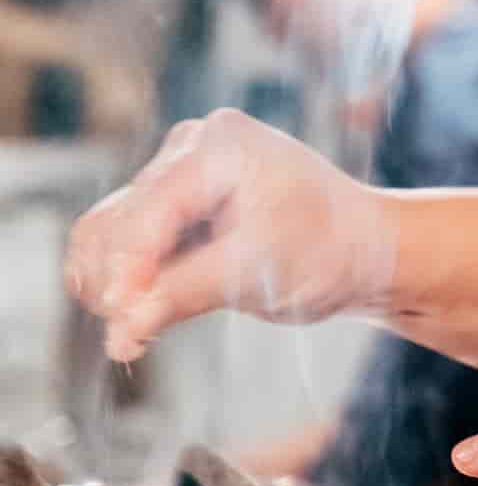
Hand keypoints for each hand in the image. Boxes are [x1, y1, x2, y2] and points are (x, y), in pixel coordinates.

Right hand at [66, 109, 395, 359]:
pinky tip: (143, 314)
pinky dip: (123, 281)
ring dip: (111, 284)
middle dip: (116, 283)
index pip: (148, 211)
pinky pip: (122, 242)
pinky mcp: (172, 205)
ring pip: (106, 232)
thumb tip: (121, 329)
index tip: (123, 325)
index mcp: (221, 145)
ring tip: (136, 332)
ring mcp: (178, 173)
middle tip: (131, 339)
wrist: (364, 250)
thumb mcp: (262, 272)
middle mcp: (191, 147)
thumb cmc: (332, 249)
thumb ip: (187, 293)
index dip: (128, 271)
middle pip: (116, 221)